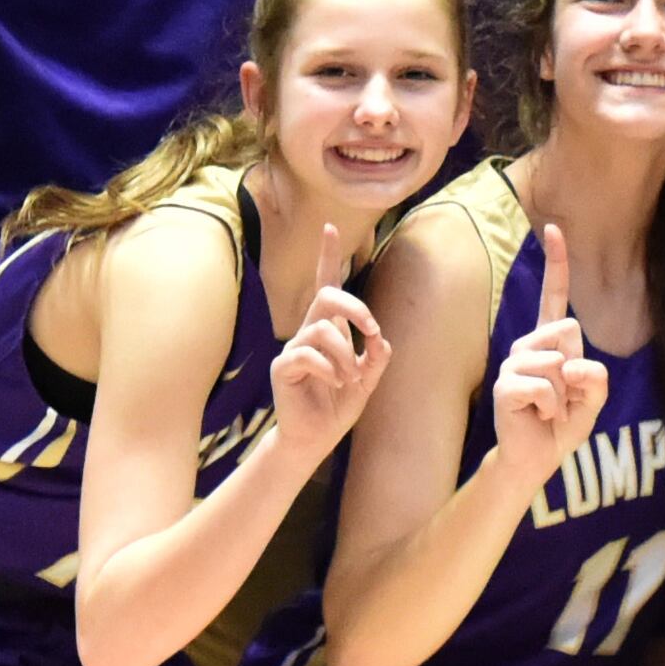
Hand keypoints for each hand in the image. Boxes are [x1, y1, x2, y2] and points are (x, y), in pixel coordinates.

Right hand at [268, 224, 388, 462]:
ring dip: (345, 355)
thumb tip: (381, 338)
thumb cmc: (337, 406)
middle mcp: (310, 333)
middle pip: (326, 296)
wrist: (314, 438)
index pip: (328, 285)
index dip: (329, 257)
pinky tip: (334, 383)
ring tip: (350, 379)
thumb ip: (376, 359)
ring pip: (321, 329)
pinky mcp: (283, 368)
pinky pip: (306, 354)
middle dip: (354, 306)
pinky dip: (329, 368)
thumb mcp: (367, 381)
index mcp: (330, 330)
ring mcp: (295, 349)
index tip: (331, 227)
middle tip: (372, 328)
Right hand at [488, 226, 610, 473]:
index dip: (555, 263)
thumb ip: (596, 378)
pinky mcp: (505, 385)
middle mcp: (528, 345)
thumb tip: (570, 365)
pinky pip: (545, 387)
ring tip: (549, 410)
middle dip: (577, 369)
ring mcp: (513, 363)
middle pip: (569, 331)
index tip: (552, 228)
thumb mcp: (593, 400)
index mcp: (549, 342)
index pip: (553, 296)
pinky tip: (538, 416)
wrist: (534, 459)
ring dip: (564, 395)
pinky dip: (551, 408)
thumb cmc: (561, 425)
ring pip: (558, 362)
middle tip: (562, 398)